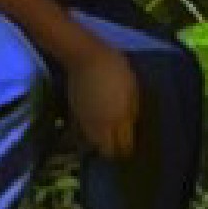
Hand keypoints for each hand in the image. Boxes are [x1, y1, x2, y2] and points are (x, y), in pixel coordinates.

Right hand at [65, 42, 141, 158]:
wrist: (85, 57)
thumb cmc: (114, 68)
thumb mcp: (132, 87)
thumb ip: (132, 109)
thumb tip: (132, 124)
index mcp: (118, 119)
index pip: (124, 146)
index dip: (129, 148)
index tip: (132, 146)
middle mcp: (101, 127)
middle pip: (107, 151)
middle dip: (114, 150)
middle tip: (120, 142)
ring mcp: (86, 123)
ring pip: (94, 144)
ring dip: (102, 143)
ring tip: (108, 135)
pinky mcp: (75, 116)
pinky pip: (84, 133)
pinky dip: (91, 133)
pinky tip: (96, 124)